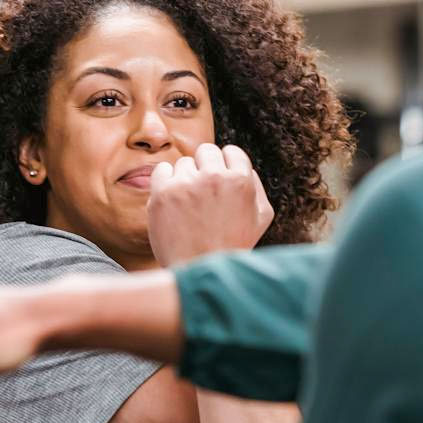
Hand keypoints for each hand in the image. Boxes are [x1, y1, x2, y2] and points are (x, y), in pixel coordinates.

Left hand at [148, 143, 274, 266]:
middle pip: (206, 151)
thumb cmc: (232, 246)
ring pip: (183, 163)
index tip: (220, 183)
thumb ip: (256, 186)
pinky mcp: (163, 193)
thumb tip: (243, 166)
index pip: (231, 152)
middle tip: (203, 195)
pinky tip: (173, 203)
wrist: (199, 271)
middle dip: (205, 169)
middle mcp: (214, 177)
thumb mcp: (260, 218)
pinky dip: (165, 183)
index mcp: (241, 181)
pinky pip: (162, 171)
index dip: (226, 167)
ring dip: (185, 180)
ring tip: (189, 208)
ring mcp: (187, 184)